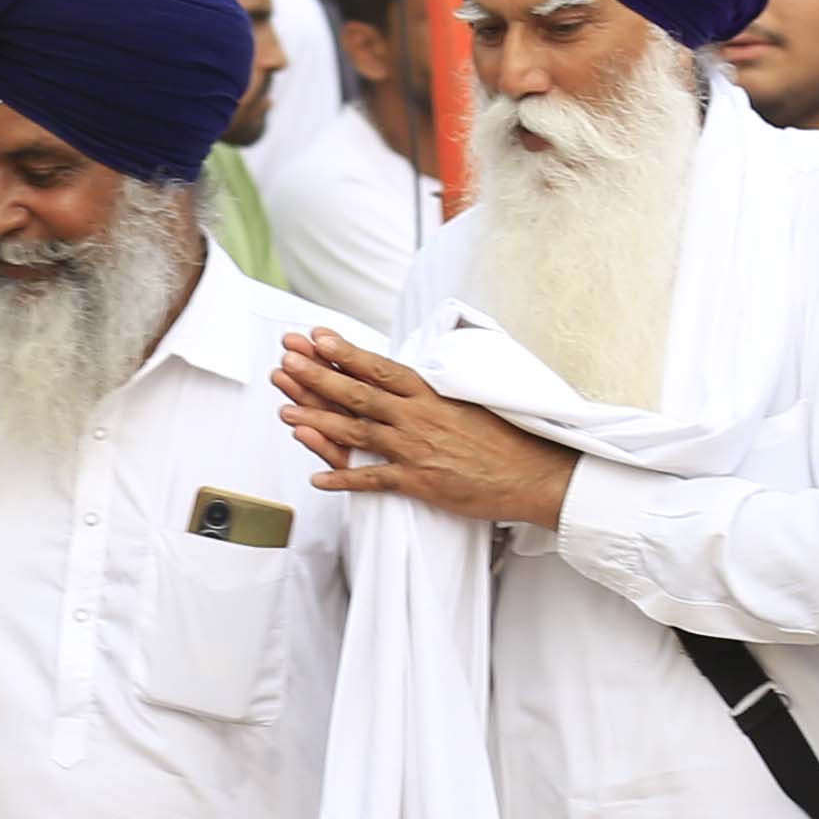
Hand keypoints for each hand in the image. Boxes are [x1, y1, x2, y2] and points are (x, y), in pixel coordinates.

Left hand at [278, 328, 578, 524]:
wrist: (534, 474)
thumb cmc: (504, 438)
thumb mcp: (468, 401)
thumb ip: (433, 392)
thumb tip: (407, 380)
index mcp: (431, 393)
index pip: (379, 367)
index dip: (344, 352)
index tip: (315, 336)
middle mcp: (418, 416)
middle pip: (357, 393)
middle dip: (316, 377)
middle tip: (284, 362)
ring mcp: (416, 449)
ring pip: (356, 432)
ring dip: (316, 423)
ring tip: (284, 414)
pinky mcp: (420, 482)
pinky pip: (373, 480)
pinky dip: (343, 479)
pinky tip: (315, 478)